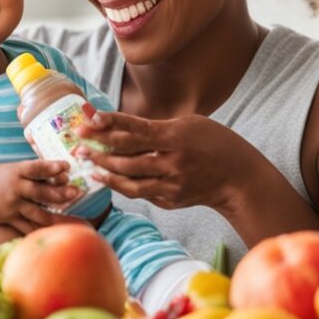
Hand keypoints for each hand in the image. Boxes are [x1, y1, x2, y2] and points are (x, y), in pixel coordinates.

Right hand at [0, 160, 84, 233]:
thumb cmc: (2, 178)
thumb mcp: (14, 169)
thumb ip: (35, 172)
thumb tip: (64, 174)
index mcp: (16, 171)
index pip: (35, 168)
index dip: (50, 167)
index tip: (66, 166)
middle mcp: (14, 188)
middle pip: (40, 192)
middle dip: (60, 193)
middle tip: (76, 192)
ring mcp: (11, 205)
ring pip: (37, 213)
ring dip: (55, 216)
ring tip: (71, 218)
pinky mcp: (9, 219)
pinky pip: (28, 227)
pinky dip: (41, 230)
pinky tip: (54, 233)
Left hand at [75, 112, 266, 211]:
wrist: (239, 178)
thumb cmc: (215, 143)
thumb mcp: (191, 124)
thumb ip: (158, 128)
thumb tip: (122, 127)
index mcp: (177, 138)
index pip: (136, 130)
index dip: (109, 124)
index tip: (88, 119)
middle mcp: (173, 163)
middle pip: (126, 158)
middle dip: (99, 150)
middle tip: (79, 143)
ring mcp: (172, 185)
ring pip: (129, 181)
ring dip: (105, 172)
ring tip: (88, 163)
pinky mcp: (171, 200)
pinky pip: (140, 193)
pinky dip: (121, 185)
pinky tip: (107, 178)